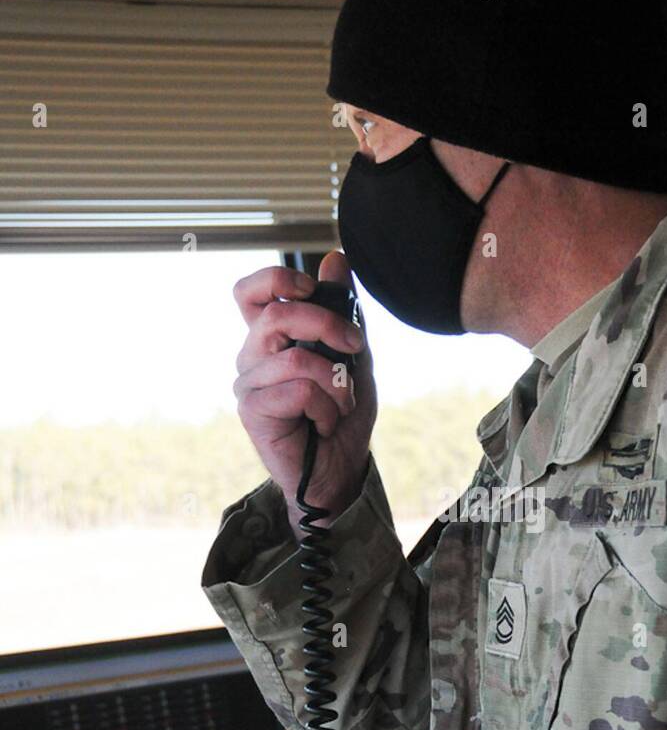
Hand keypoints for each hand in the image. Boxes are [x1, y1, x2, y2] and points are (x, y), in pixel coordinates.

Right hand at [232, 251, 377, 536]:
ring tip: (342, 403)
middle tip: (355, 348)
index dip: (277, 279)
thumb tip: (337, 258)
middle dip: (327, 324)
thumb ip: (344, 311)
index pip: (249, 291)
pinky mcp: (252, 411)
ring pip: (295, 358)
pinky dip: (326, 407)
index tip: (312, 288)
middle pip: (275, 313)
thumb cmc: (343, 416)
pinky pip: (298, 391)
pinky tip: (323, 424)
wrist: (340, 470)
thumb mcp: (354, 356)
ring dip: (335, 382)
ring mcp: (248, 384)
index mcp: (271, 338)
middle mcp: (253, 356)